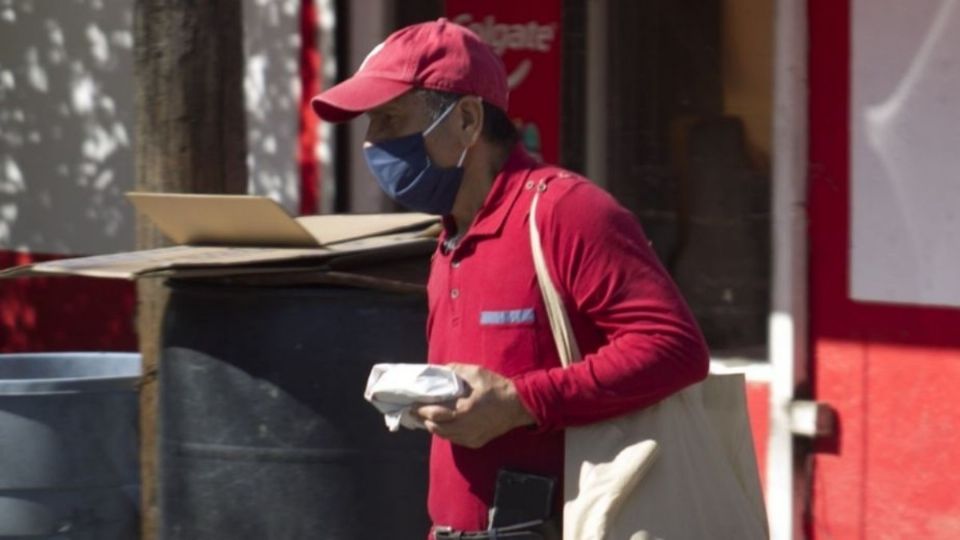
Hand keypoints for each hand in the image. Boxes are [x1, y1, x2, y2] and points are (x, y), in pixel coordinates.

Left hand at [414, 363, 535, 448]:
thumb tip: (438, 370)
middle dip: (423, 419)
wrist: (518, 405)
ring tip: (426, 418)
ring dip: (433, 427)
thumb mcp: (476, 372)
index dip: (420, 409)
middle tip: (415, 412)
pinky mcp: (476, 442)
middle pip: (435, 428)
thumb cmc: (496, 387)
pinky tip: (444, 424)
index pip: (434, 413)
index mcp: (463, 410)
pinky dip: (446, 433)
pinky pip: (455, 440)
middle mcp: (465, 427)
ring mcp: (470, 437)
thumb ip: (454, 370)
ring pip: (444, 436)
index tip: (411, 404)